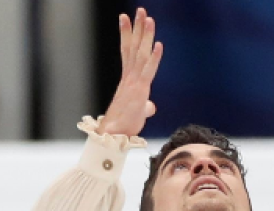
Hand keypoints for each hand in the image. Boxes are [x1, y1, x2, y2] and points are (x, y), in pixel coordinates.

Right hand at [99, 9, 162, 136]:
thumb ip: (145, 105)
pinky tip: (159, 44)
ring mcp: (134, 82)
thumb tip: (150, 107)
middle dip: (137, 27)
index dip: (127, 33)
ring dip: (145, 35)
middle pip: (133, 46)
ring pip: (140, 53)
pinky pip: (148, 71)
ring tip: (148, 18)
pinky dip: (154, 58)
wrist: (114, 135)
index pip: (127, 50)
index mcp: (128, 78)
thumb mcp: (139, 112)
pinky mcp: (140, 90)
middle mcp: (130, 76)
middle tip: (139, 10)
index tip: (125, 17)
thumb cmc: (124, 125)